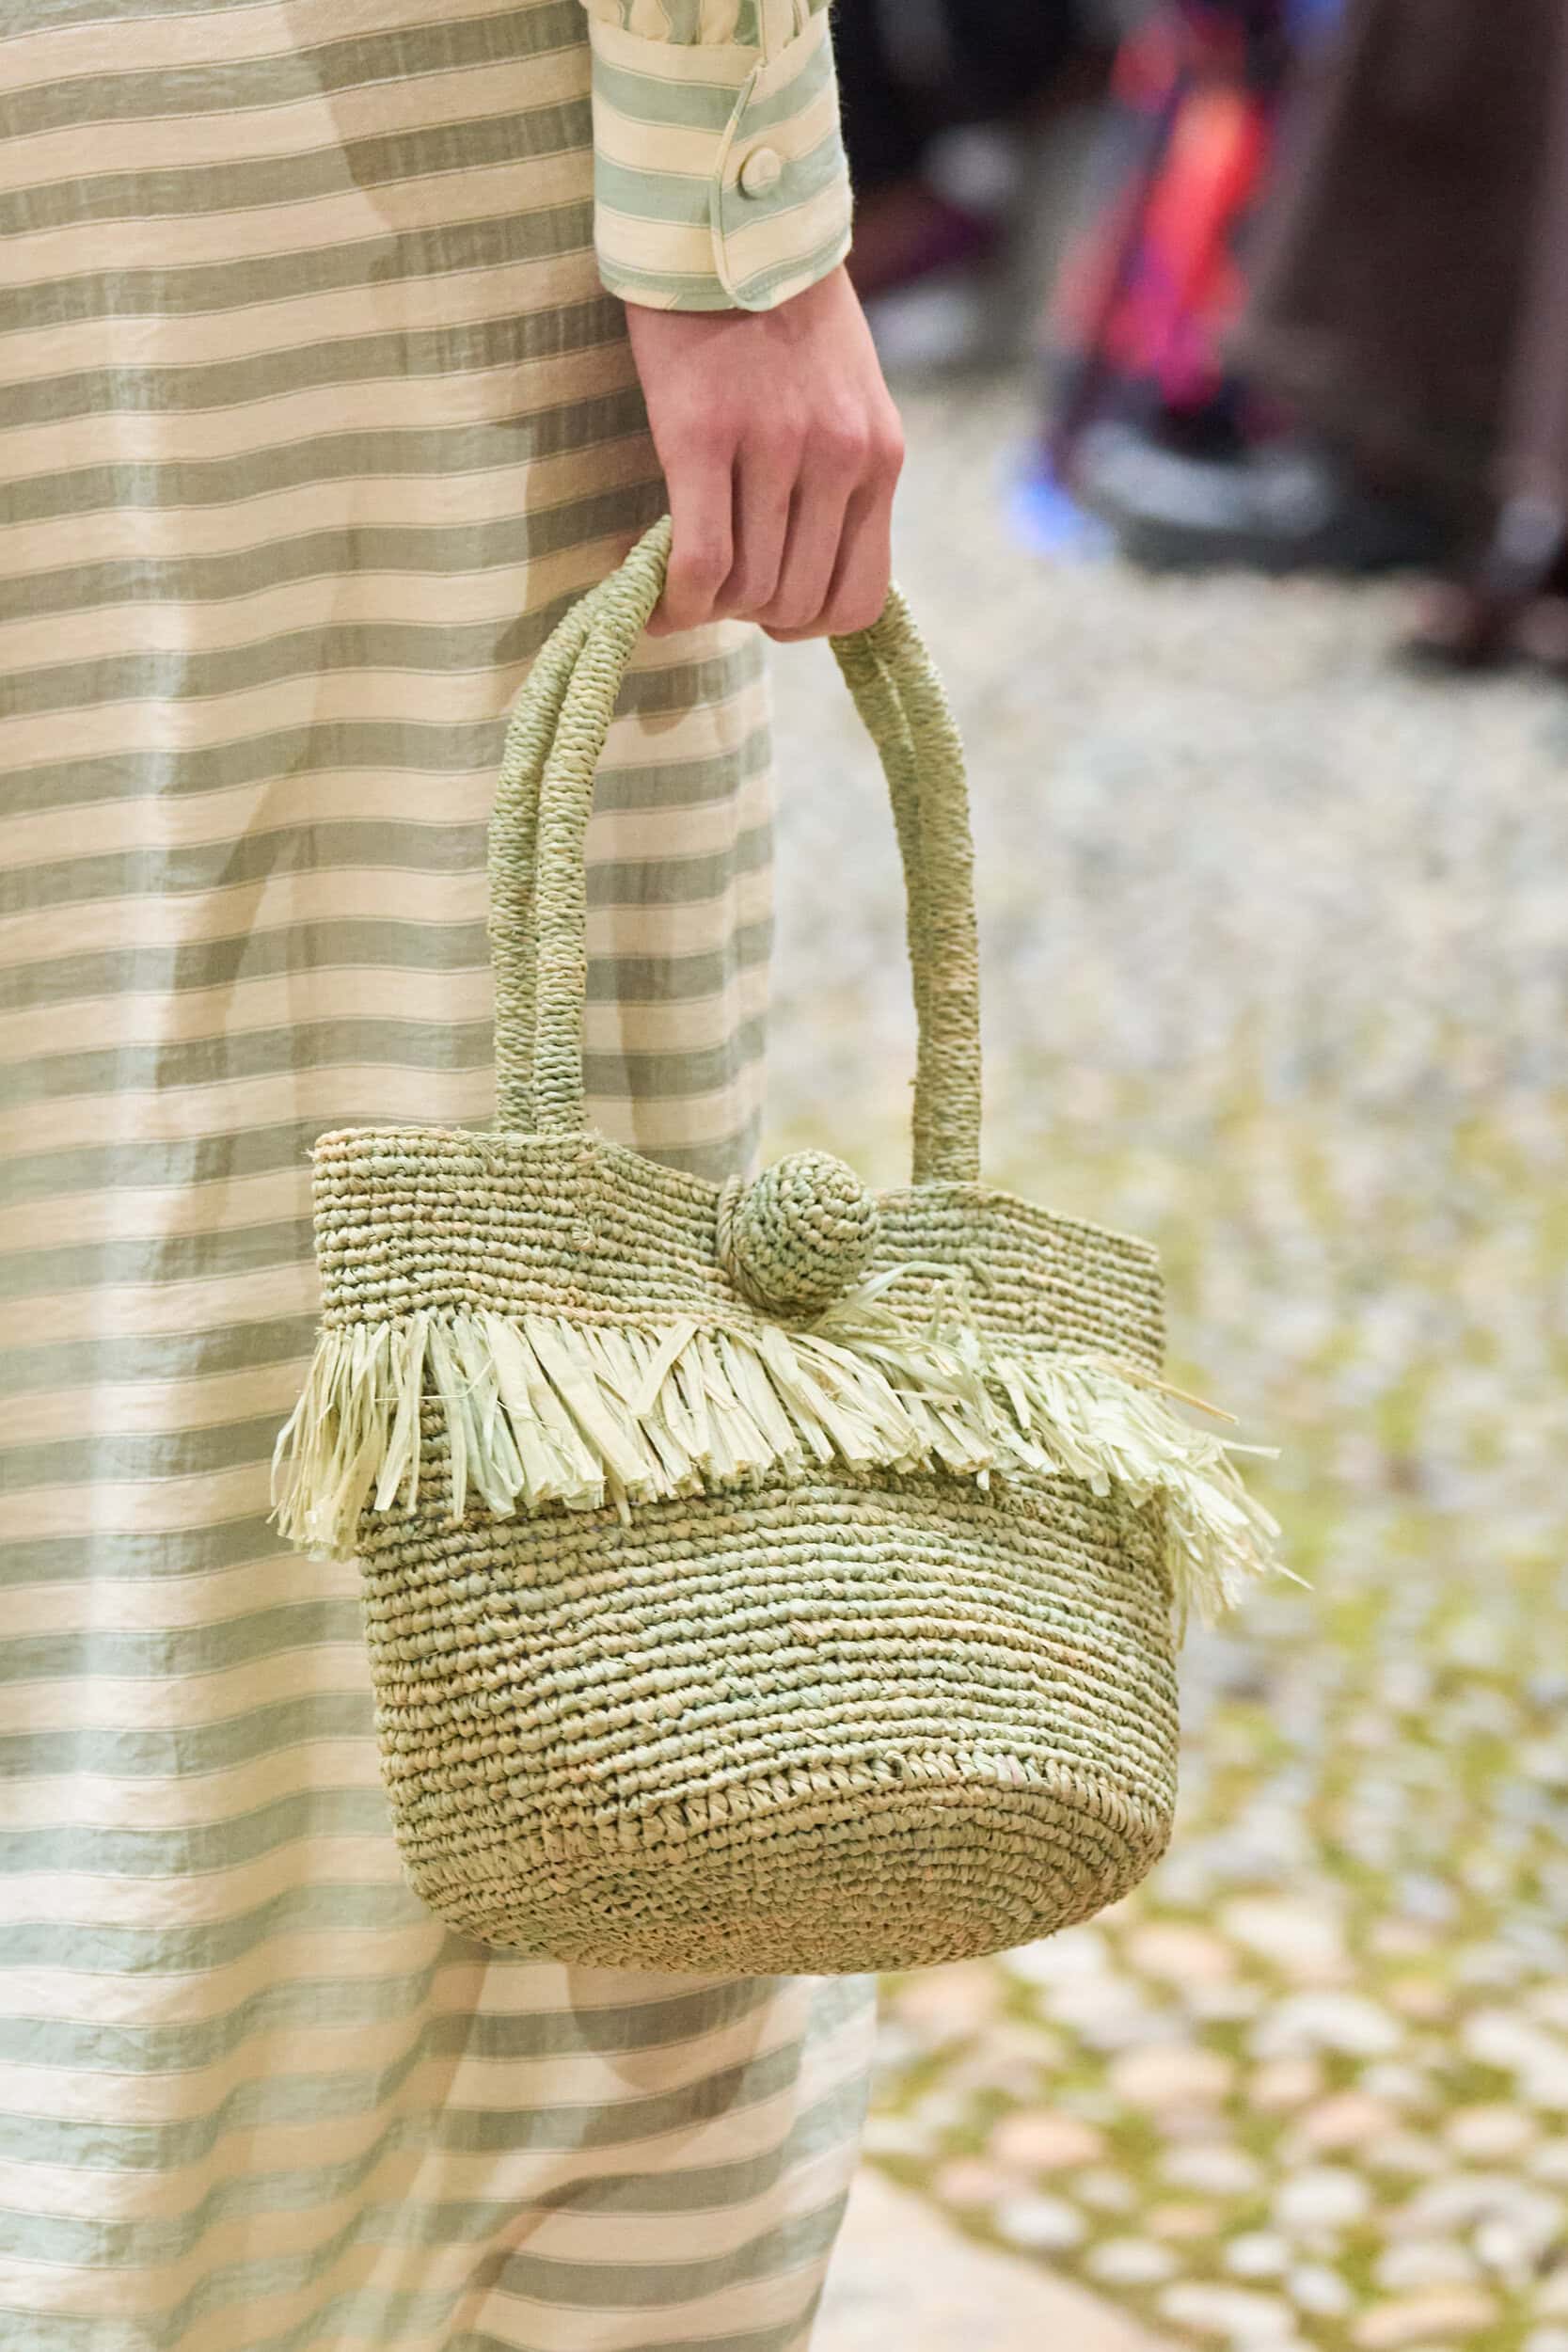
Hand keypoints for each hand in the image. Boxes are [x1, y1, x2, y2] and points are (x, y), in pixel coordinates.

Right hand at [625, 265, 903, 642]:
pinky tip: (651, 598)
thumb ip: (839, 471)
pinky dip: (675, 598)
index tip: (766, 602)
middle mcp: (841, 460)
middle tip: (712, 583)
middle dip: (747, 612)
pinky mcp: (705, 434)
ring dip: (706, 604)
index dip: (805, 622)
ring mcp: (777, 448)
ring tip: (678, 579)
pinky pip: (701, 560)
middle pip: (794, 602)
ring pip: (746, 590)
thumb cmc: (777, 309)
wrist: (728, 217)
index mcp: (879, 456)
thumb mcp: (845, 395)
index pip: (857, 599)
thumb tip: (804, 556)